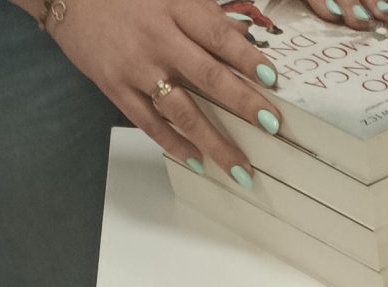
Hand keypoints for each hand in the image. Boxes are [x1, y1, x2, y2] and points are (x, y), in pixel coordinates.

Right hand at [42, 0, 387, 179]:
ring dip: (214, 142)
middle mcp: (158, 38)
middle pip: (208, 75)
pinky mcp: (115, 87)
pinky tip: (197, 162)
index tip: (272, 80)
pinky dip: (175, 145)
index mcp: (173, 8)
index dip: (248, 57)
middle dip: (243, 103)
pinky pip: (149, 123)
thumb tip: (244, 38)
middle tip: (272, 127)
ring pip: (182, 110)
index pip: (218, 35)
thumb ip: (203, 15)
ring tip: (240, 169)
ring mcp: (136, 67)